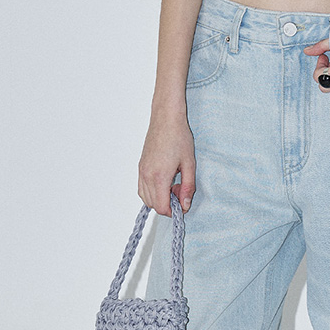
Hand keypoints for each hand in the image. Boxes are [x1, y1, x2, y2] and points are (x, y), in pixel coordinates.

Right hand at [139, 101, 195, 215]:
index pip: (161, 207)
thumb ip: (188, 187)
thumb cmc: (178, 136)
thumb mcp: (189, 164)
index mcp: (159, 176)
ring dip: (159, 199)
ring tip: (172, 185)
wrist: (166, 118)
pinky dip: (152, 192)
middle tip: (179, 191)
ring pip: (146, 198)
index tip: (182, 203)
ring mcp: (141, 171)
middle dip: (167, 204)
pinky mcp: (140, 167)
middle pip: (153, 205)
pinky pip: (142, 189)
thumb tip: (185, 205)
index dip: (173, 211)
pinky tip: (163, 182)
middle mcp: (147, 176)